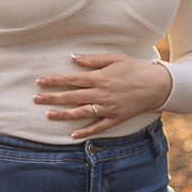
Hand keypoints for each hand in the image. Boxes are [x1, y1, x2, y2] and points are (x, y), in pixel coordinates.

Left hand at [33, 52, 172, 138]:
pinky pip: (98, 127)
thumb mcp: (114, 58)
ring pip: (81, 113)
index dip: (54, 80)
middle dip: (53, 97)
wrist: (156, 86)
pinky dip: (85, 131)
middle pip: (72, 96)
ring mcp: (108, 108)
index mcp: (100, 77)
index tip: (40, 81)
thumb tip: (72, 57)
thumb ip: (92, 59)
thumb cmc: (134, 69)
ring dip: (63, 115)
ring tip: (48, 115)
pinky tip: (72, 135)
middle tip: (36, 99)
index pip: (72, 79)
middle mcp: (102, 94)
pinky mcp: (115, 118)